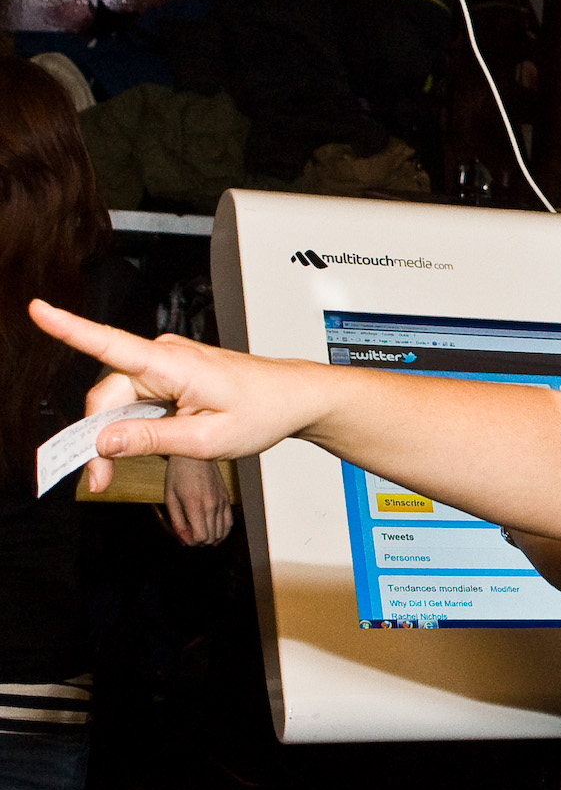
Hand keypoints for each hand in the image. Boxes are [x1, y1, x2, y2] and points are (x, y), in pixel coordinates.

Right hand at [29, 299, 319, 490]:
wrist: (293, 397)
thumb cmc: (263, 411)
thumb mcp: (207, 438)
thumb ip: (152, 439)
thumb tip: (103, 441)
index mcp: (173, 365)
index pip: (111, 344)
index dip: (70, 327)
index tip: (39, 309)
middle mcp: (164, 356)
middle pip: (106, 396)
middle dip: (95, 438)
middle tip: (99, 480)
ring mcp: (165, 363)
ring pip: (117, 401)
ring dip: (111, 435)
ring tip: (114, 471)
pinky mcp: (168, 373)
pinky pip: (133, 400)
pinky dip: (128, 426)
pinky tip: (138, 446)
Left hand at [163, 457, 231, 545]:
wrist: (196, 455)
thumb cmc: (179, 473)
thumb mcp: (170, 497)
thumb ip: (176, 521)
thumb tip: (182, 540)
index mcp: (195, 505)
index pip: (200, 537)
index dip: (191, 542)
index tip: (183, 536)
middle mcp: (212, 505)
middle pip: (212, 537)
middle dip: (199, 541)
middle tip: (189, 535)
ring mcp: (221, 502)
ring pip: (222, 532)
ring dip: (211, 538)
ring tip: (201, 535)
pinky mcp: (226, 499)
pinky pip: (229, 522)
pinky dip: (222, 531)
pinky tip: (215, 533)